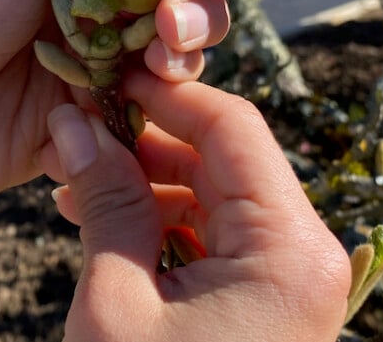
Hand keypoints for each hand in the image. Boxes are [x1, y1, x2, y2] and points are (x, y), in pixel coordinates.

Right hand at [40, 71, 351, 341]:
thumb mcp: (117, 303)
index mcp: (291, 249)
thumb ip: (107, 201)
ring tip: (76, 181)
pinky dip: (164, 225)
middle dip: (149, 142)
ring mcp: (292, 283)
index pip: (234, 129)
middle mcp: (307, 257)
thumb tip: (75, 120)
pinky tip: (105, 220)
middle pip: (228, 161)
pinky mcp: (269, 305)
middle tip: (79, 129)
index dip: (166, 96)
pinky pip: (217, 241)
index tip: (108, 77)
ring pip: (218, 199)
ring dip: (150, 183)